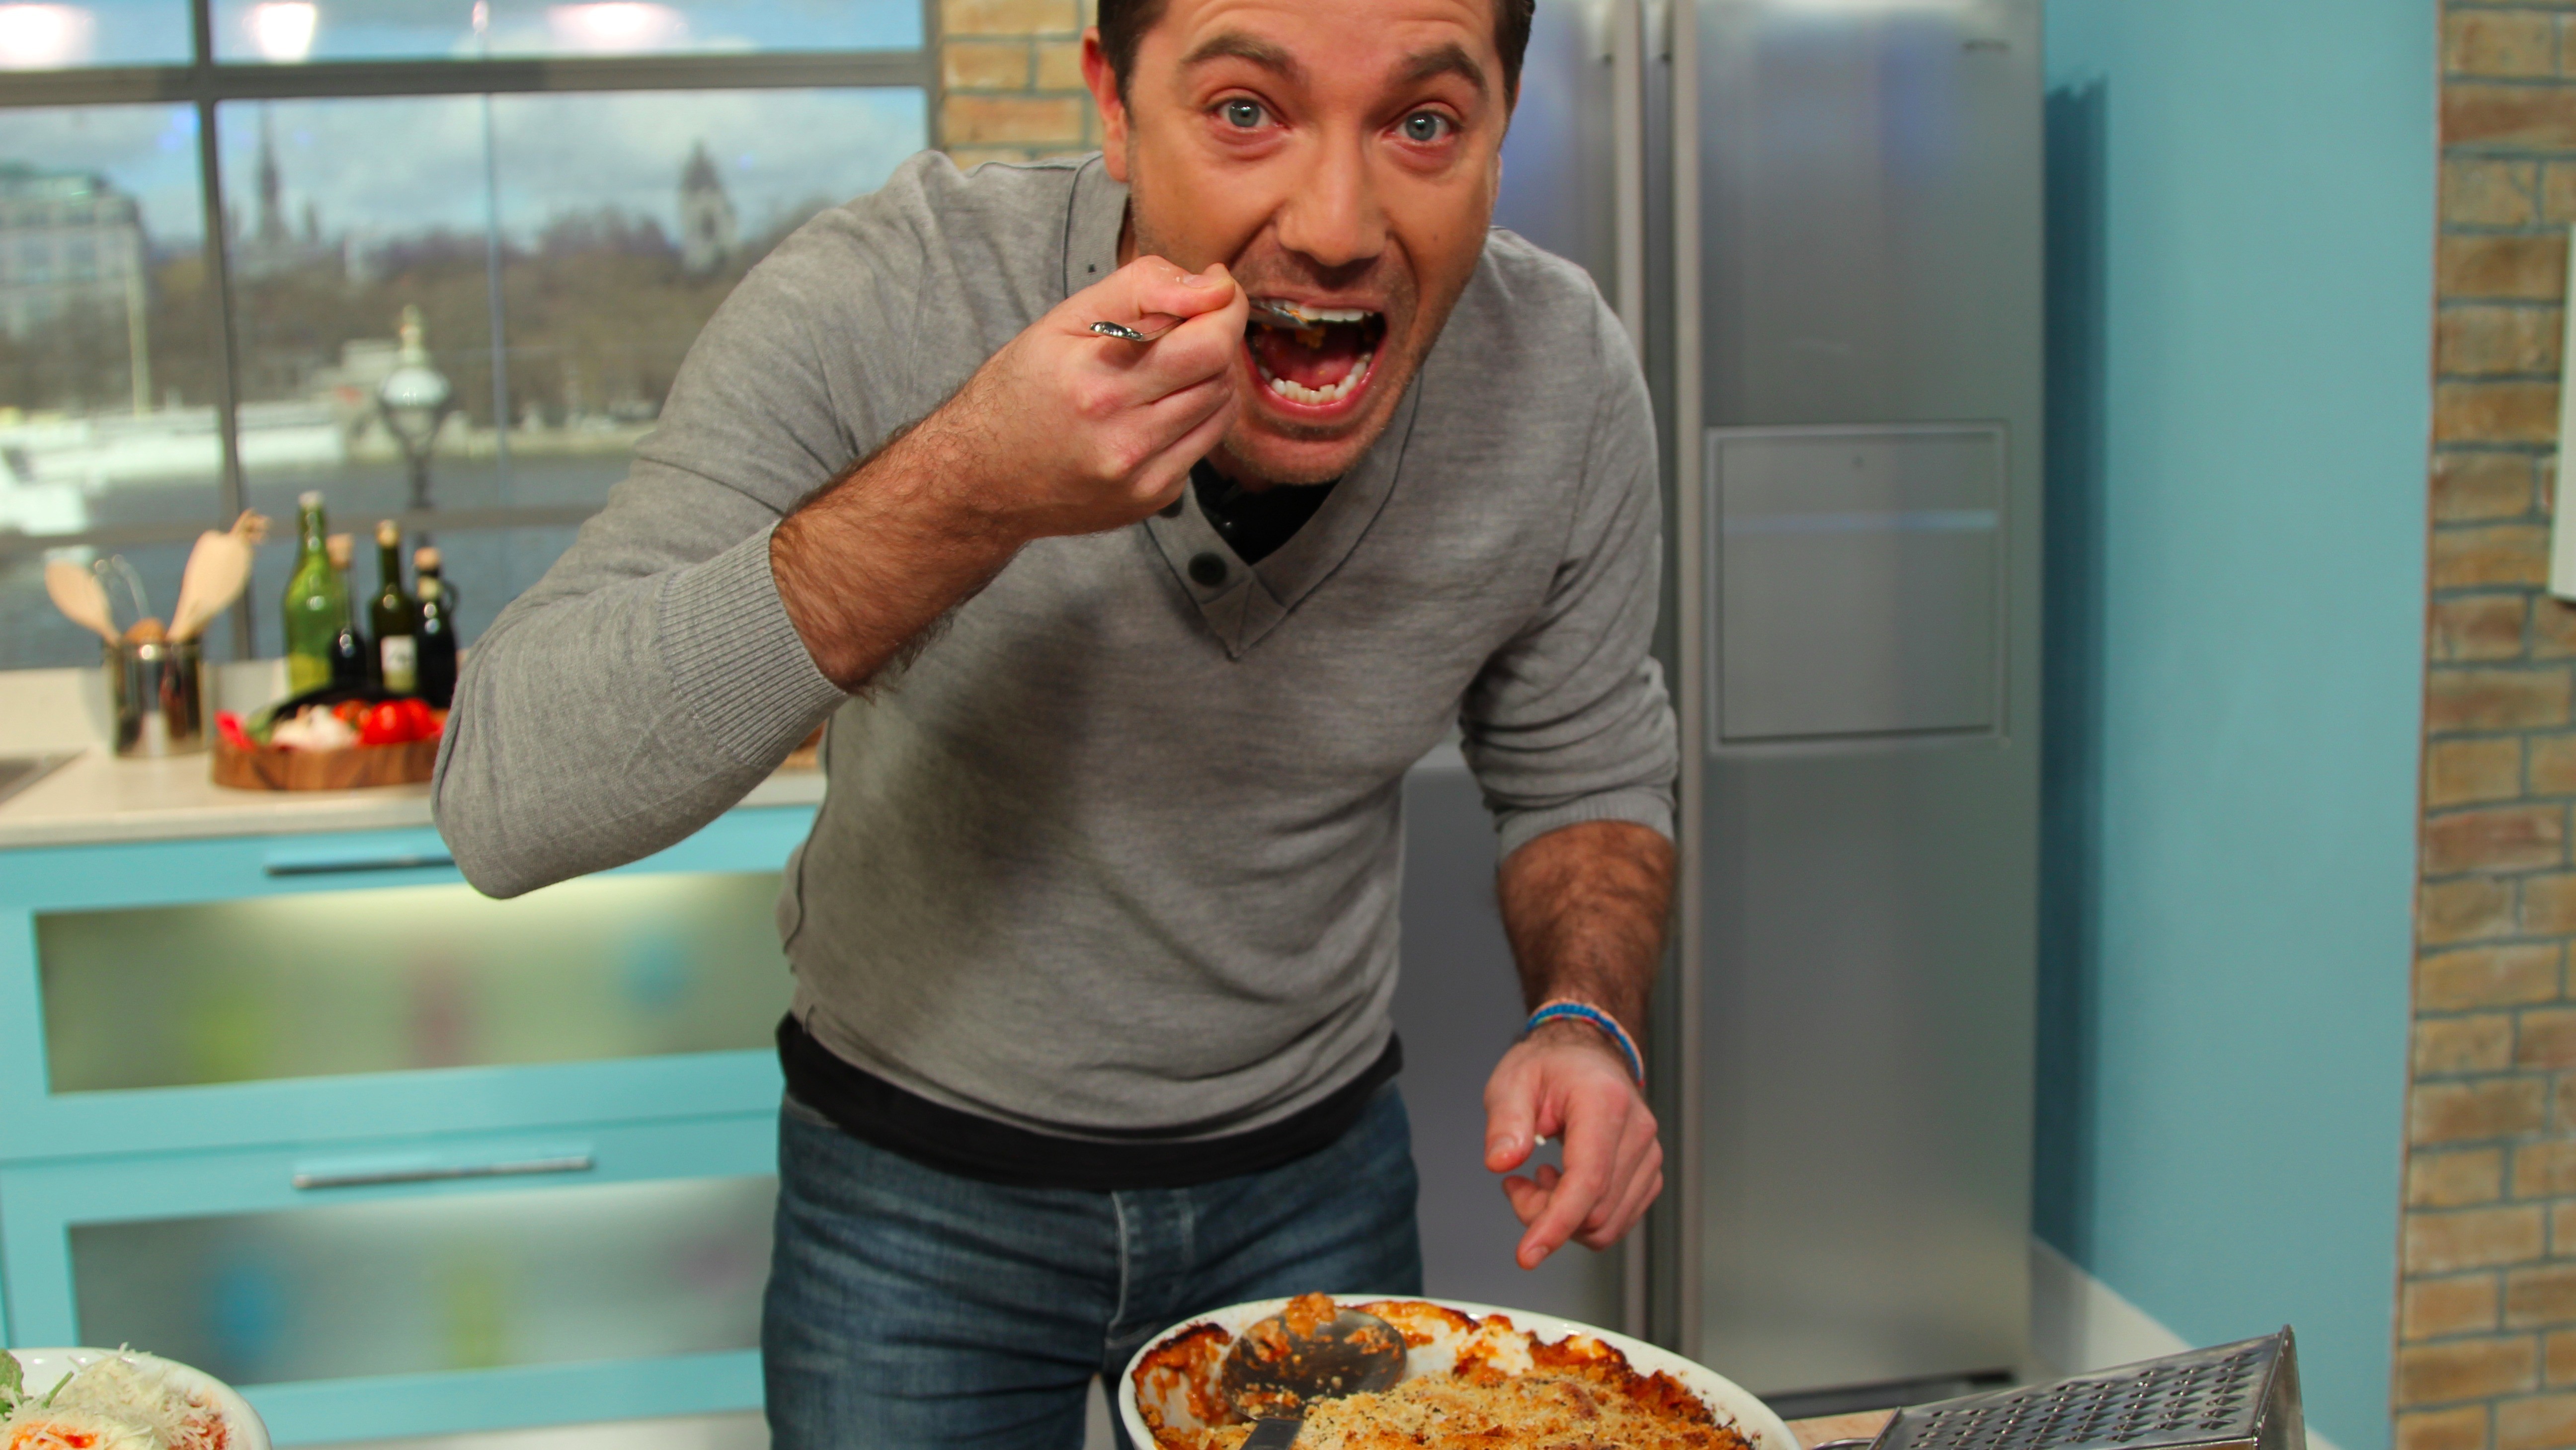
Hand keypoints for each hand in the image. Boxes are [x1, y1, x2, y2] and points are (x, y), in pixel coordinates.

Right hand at [919, 254, 1247, 541]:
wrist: (983, 479)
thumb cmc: (1021, 388)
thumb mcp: (1064, 318)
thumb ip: (1142, 288)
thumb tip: (1214, 285)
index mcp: (1095, 381)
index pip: (1205, 342)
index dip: (1225, 308)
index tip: (1216, 292)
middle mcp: (1122, 435)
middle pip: (1220, 374)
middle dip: (1220, 336)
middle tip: (1195, 322)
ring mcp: (1140, 475)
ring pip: (1220, 408)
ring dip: (1211, 376)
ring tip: (1171, 364)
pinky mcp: (1151, 498)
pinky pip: (1203, 444)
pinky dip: (1195, 417)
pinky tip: (1157, 408)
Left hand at [1482, 1018, 1662, 1268]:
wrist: (1585, 1057)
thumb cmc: (1550, 1068)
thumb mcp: (1512, 1082)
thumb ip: (1505, 1122)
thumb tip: (1501, 1162)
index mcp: (1604, 1103)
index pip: (1588, 1180)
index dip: (1556, 1223)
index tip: (1527, 1254)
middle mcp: (1637, 1131)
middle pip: (1595, 1210)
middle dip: (1545, 1215)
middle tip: (1516, 1184)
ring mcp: (1648, 1155)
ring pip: (1607, 1224)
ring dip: (1562, 1218)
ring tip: (1536, 1180)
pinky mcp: (1648, 1174)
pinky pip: (1615, 1221)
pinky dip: (1581, 1218)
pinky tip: (1560, 1185)